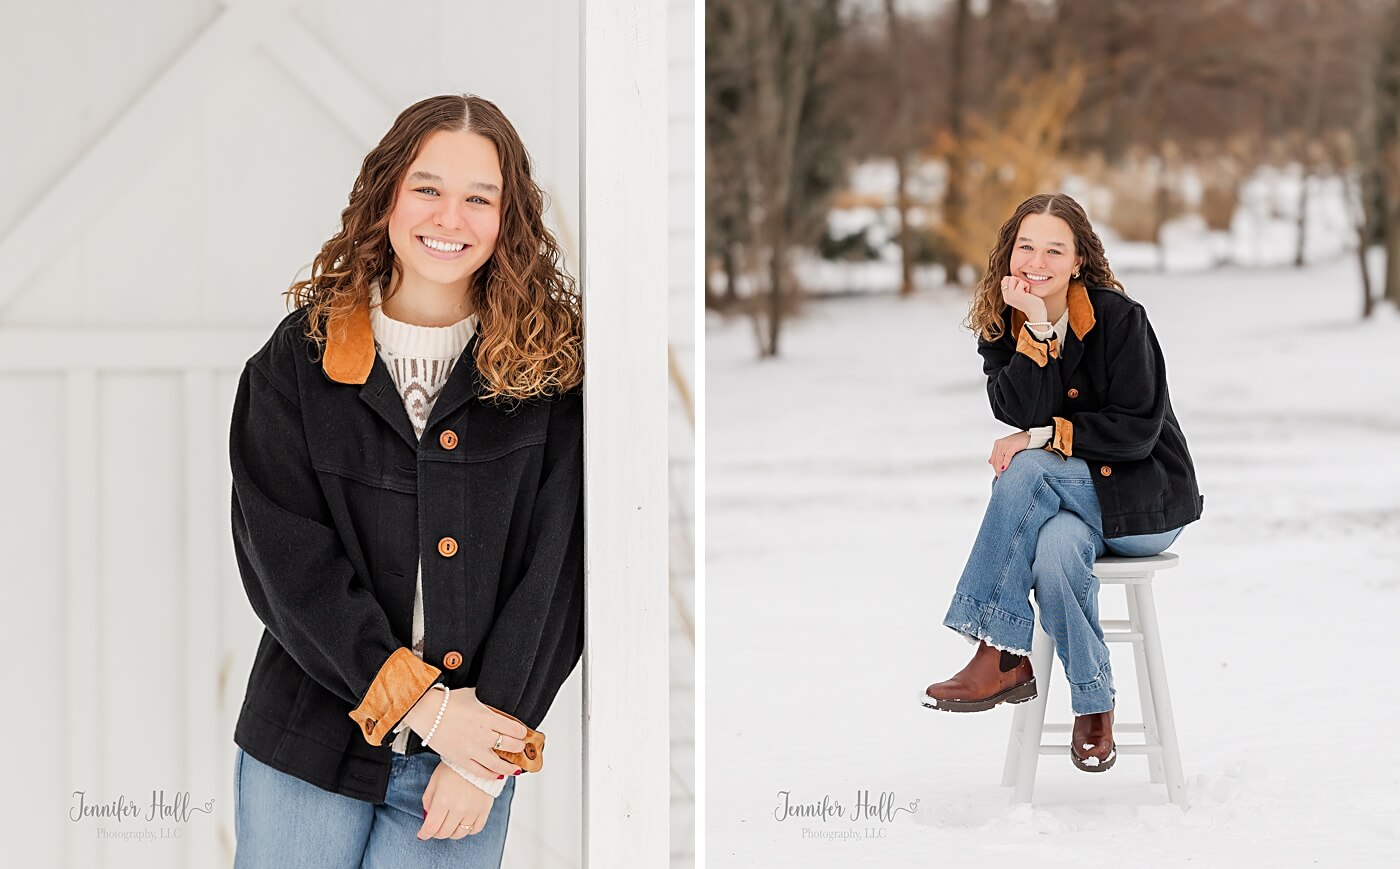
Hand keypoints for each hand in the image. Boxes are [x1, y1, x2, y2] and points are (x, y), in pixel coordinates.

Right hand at [404, 686, 527, 779]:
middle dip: (519, 747)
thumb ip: (487, 701)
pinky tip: (498, 774)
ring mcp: (472, 750)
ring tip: (517, 768)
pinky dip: (492, 774)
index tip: (523, 733)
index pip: (515, 729)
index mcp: (488, 717)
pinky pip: (481, 772)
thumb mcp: (473, 695)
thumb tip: (497, 698)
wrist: (425, 712)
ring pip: (499, 764)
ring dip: (511, 767)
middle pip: (511, 746)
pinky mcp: (461, 760)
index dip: (522, 732)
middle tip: (521, 747)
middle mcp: (483, 735)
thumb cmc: (447, 701)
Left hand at [418, 761, 493, 839]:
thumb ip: (428, 800)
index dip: (424, 834)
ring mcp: (473, 810)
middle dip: (436, 833)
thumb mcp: (434, 781)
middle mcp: (458, 808)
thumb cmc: (453, 768)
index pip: (431, 827)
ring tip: (449, 825)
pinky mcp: (484, 810)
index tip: (422, 834)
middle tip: (435, 827)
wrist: (477, 760)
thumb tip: (428, 817)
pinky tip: (464, 822)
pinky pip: (475, 829)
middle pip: (444, 833)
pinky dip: (468, 830)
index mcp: (443, 800)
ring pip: (459, 834)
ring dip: (451, 832)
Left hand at [989, 431, 1030, 477]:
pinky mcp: (1012, 446)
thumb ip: (998, 454)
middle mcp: (1000, 443)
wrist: (1030, 437)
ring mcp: (1005, 444)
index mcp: (997, 444)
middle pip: (996, 459)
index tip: (997, 474)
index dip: (994, 467)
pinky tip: (1004, 468)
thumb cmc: (1019, 442)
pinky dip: (1005, 463)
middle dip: (997, 469)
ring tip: (1001, 475)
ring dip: (1000, 468)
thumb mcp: (1006, 447)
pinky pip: (1007, 456)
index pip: (993, 458)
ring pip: (1000, 459)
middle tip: (999, 477)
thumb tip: (989, 462)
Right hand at [1000, 275, 1047, 322]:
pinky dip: (1027, 286)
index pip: (1004, 281)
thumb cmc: (1031, 302)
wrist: (1036, 312)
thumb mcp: (1019, 294)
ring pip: (1013, 278)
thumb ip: (1013, 287)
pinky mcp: (1016, 294)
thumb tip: (1011, 277)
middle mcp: (1006, 296)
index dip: (1014, 281)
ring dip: (1022, 283)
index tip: (1020, 289)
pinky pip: (1021, 282)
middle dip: (1017, 280)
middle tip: (1023, 290)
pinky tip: (1028, 294)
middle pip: (1007, 278)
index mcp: (1006, 296)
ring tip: (1025, 292)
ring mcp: (1010, 295)